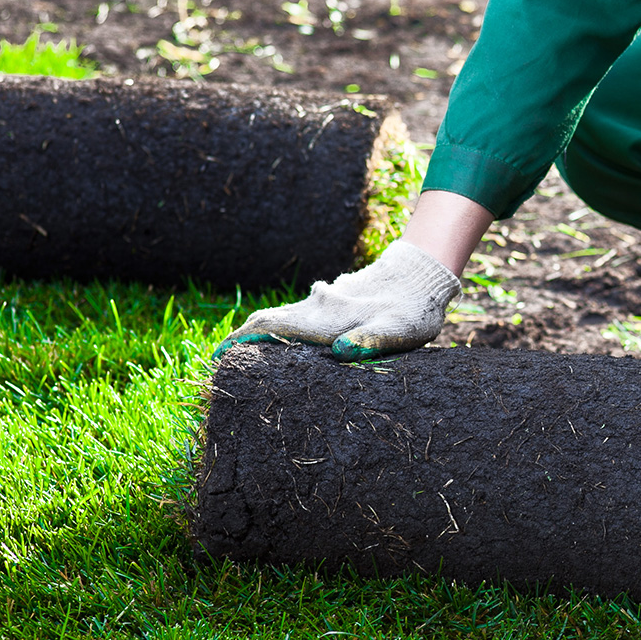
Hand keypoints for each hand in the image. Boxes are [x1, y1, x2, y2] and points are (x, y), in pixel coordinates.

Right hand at [215, 240, 461, 359]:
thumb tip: (339, 352)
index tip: (217, 357)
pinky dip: (281, 328)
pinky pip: (297, 315)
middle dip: (242, 340)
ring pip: (281, 316)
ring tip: (243, 358)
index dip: (241, 341)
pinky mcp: (332, 300)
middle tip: (222, 364)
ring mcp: (323, 300)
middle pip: (267, 320)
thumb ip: (370, 341)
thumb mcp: (397, 331)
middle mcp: (318, 306)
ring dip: (260, 334)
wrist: (422, 275)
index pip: (270, 326)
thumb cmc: (413, 309)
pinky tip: (282, 343)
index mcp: (326, 318)